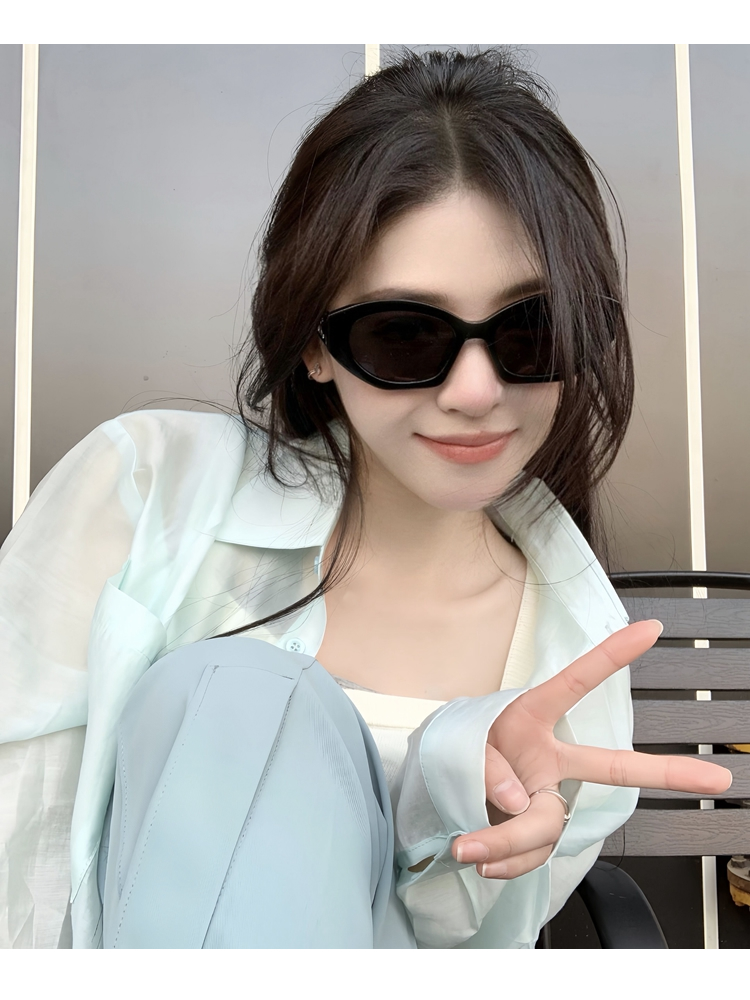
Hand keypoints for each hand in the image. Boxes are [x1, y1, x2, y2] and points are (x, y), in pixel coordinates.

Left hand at [452, 619, 732, 878]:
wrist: (440, 780)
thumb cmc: (456, 746)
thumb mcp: (458, 743)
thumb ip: (485, 765)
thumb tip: (518, 802)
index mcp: (531, 717)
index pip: (575, 682)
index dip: (611, 655)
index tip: (650, 628)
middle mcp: (549, 757)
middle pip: (611, 766)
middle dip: (667, 772)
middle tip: (717, 778)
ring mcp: (547, 794)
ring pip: (547, 826)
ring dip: (507, 843)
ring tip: (466, 848)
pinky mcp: (537, 827)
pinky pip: (533, 853)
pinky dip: (506, 861)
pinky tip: (484, 862)